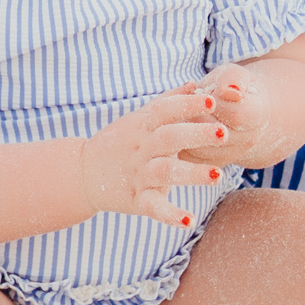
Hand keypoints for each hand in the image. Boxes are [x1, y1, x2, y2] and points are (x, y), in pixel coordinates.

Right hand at [80, 87, 226, 228]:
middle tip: (223, 133)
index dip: (188, 105)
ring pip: (165, 172)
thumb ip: (169, 102)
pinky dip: (170, 215)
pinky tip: (189, 220)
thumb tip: (195, 84)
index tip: (213, 102)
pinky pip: (154, 208)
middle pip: (169, 137)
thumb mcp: (140, 119)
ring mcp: (138, 175)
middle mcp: (141, 149)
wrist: (82, 174)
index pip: (165, 111)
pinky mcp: (136, 200)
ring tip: (218, 175)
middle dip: (196, 134)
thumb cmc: (120, 142)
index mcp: (143, 126)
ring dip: (192, 174)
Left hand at [178, 43, 304, 168]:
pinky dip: (179, 143)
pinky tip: (176, 128)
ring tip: (180, 114)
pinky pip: (189, 158)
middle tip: (184, 102)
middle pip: (212, 134)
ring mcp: (231, 156)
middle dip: (192, 116)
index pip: (234, 115)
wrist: (237, 109)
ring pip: (199, 149)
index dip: (212, 103)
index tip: (200, 90)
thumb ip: (232, 80)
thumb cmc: (231, 86)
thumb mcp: (233, 74)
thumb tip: (229, 92)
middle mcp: (248, 140)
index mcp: (256, 115)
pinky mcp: (212, 164)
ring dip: (182, 130)